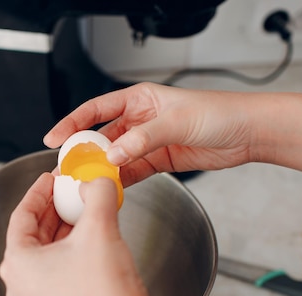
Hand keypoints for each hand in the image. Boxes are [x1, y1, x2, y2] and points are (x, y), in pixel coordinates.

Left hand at [0, 173, 150, 295]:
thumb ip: (97, 194)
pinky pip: (55, 267)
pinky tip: (89, 235)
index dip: (38, 191)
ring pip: (45, 250)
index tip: (51, 178)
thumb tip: (96, 181)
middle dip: (53, 208)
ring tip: (83, 208)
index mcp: (17, 263)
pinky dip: (69, 247)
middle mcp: (19, 283)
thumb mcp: (100, 229)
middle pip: (32, 232)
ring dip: (63, 226)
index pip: (22, 215)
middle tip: (69, 190)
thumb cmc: (105, 295)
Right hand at [44, 82, 252, 186]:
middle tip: (67, 170)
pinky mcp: (157, 161)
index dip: (71, 123)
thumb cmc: (219, 113)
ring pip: (114, 158)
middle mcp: (139, 119)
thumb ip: (143, 139)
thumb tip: (113, 155)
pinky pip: (131, 172)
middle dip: (83, 153)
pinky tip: (109, 189)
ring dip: (100, 171)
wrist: (247, 133)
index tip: (54, 139)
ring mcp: (147, 142)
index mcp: (139, 99)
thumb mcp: (177, 121)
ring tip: (84, 184)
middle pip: (101, 137)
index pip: (95, 110)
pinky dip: (120, 181)